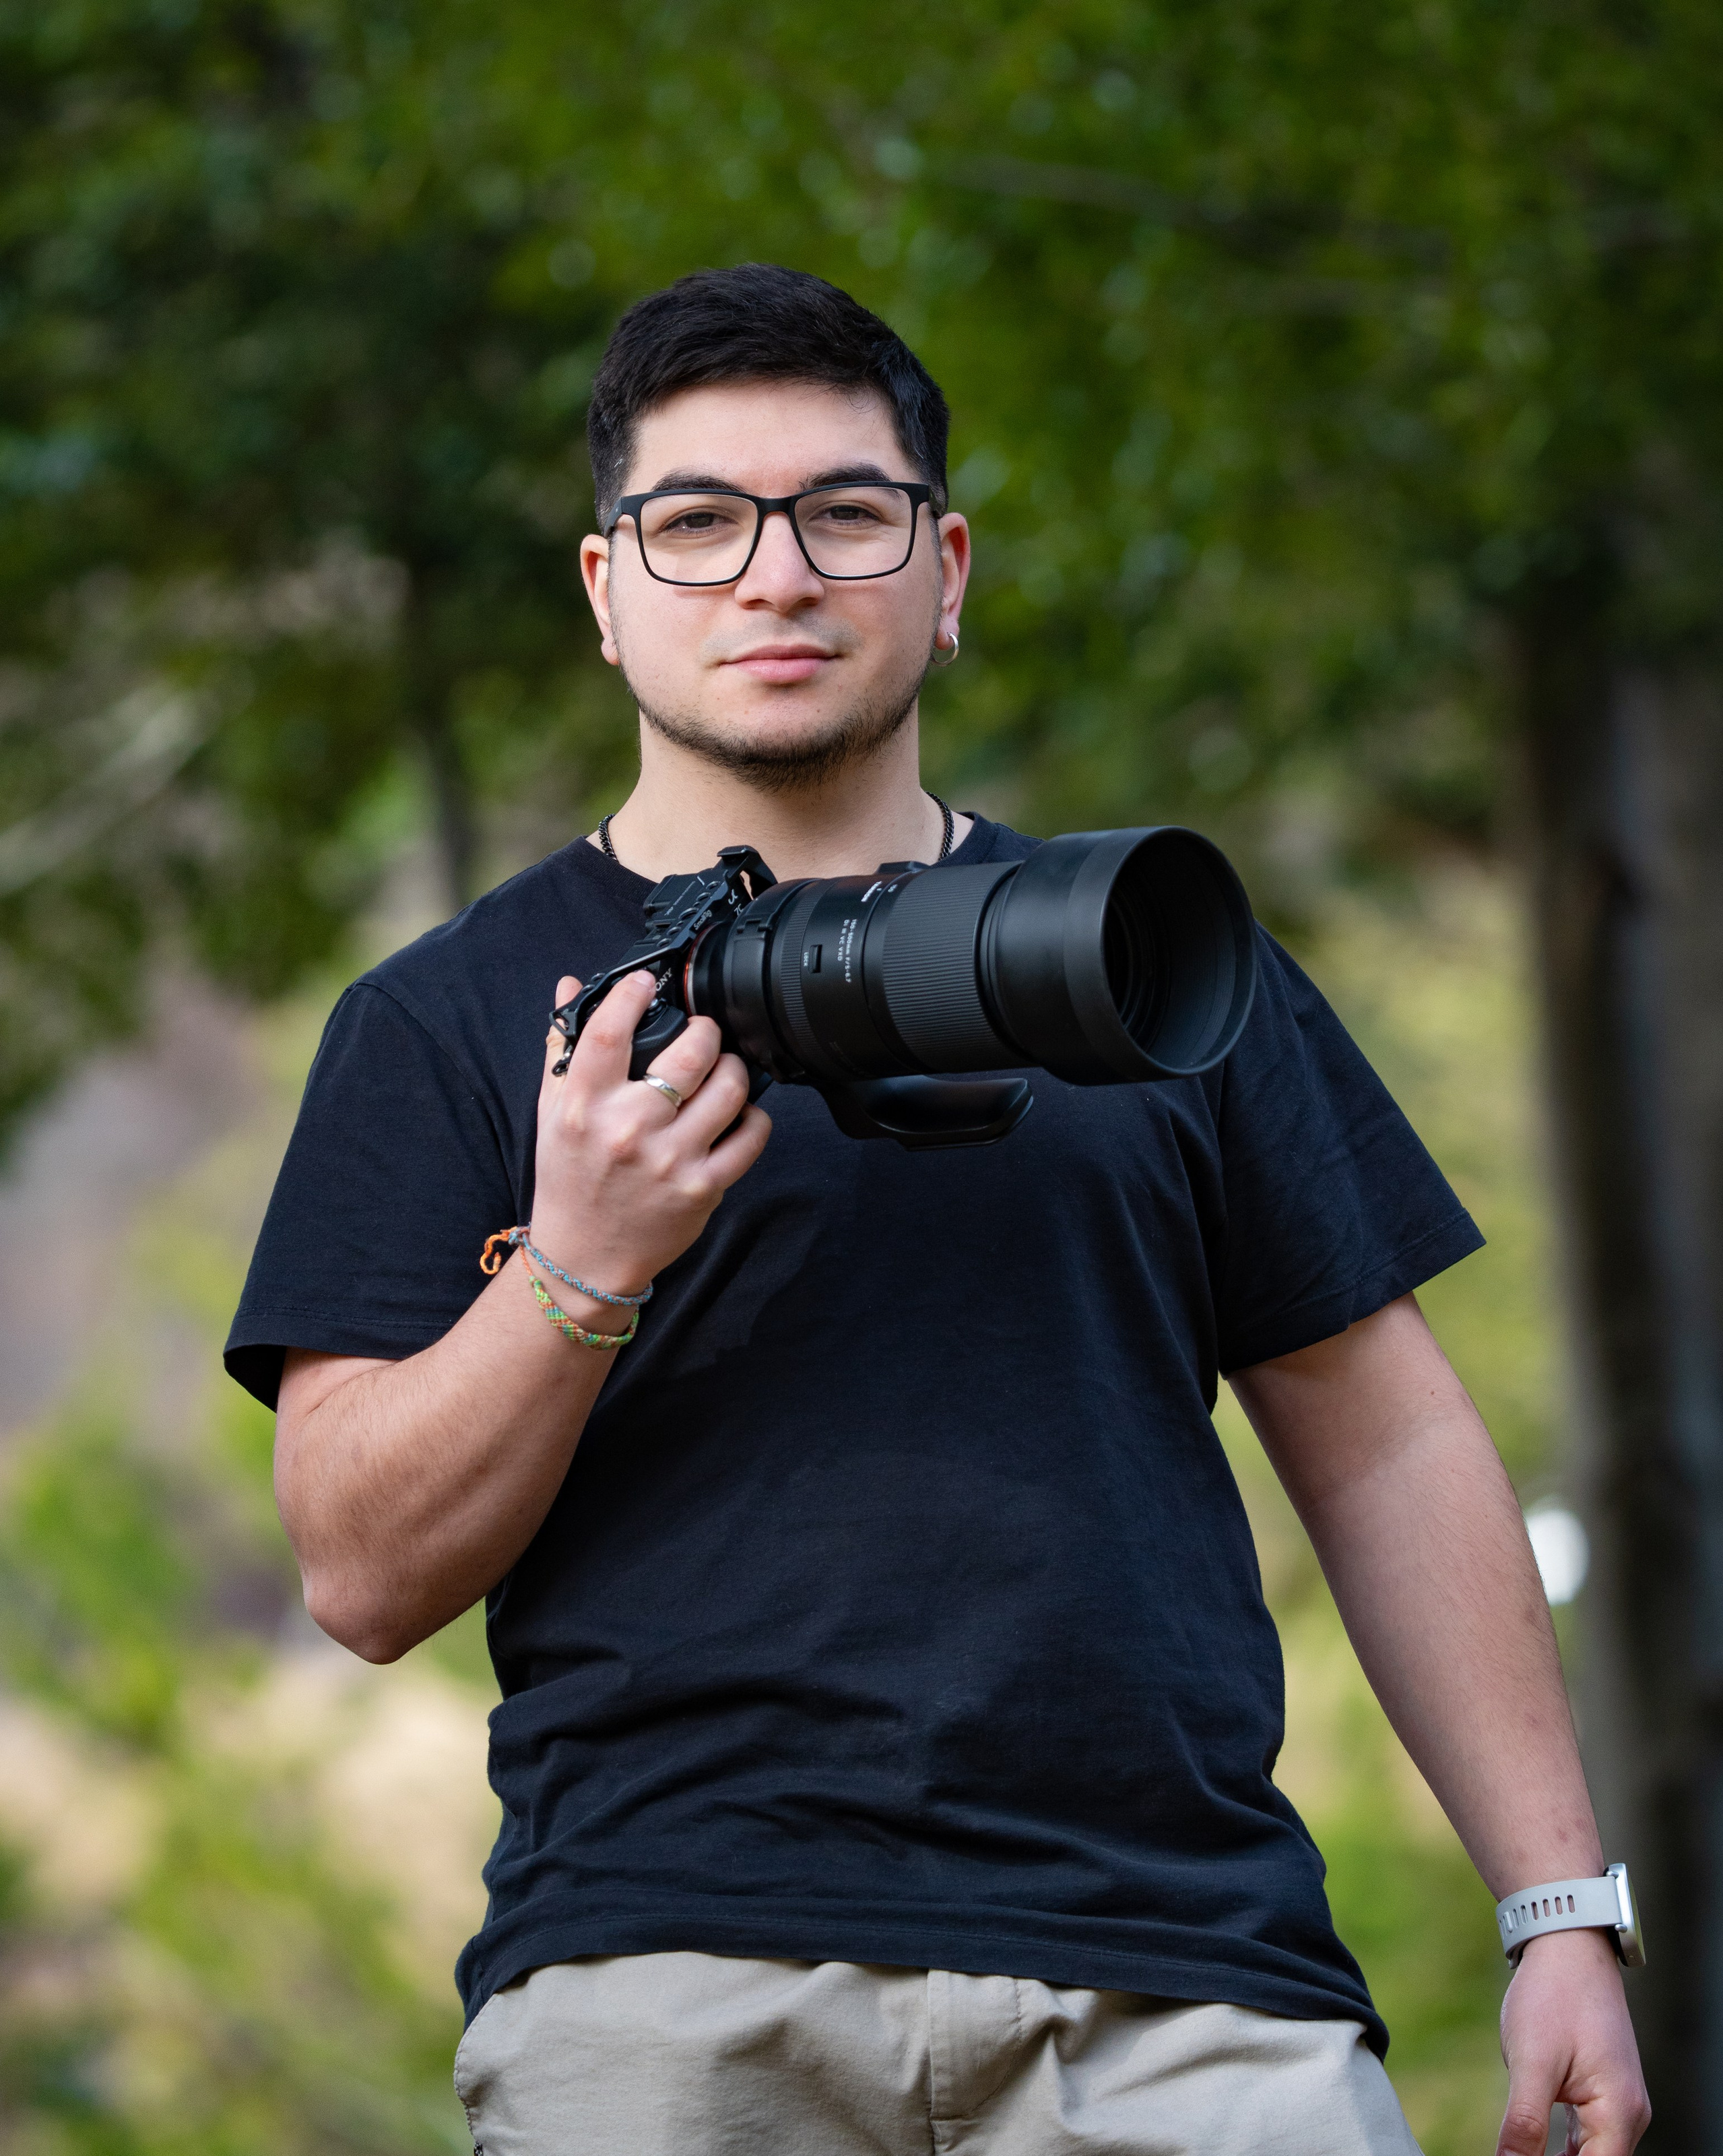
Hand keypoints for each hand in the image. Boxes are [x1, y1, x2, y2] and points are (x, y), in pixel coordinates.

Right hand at [527, 970, 770, 1310]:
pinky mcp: (702, 1187)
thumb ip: (563, 1049)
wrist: (585, 1257)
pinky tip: (739, 1112)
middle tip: (702, 1033)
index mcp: (583, 1108)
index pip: (607, 1034)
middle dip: (704, 1030)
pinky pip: (750, 1136)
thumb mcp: (552, 1114)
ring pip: (727, 1089)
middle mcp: (627, 1131)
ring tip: (724, 1069)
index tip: (645, 982)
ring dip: (733, 1068)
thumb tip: (572, 987)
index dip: (631, 995)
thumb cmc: (570, 1180)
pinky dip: (753, 1116)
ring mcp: (669, 1160)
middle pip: (688, 1054)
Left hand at [1497, 1928, 1648, 2153]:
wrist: (1566, 1944)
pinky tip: (1532, 2148)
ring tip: (1520, 2153)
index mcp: (1620, 2114)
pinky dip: (1562, 2148)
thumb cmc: (1552, 1995)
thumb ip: (1525, 2123)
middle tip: (1513, 2154)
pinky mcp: (1600, 2091)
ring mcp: (1617, 2103)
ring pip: (1591, 2155)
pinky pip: (1586, 2136)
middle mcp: (1628, 2114)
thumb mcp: (1531, 2062)